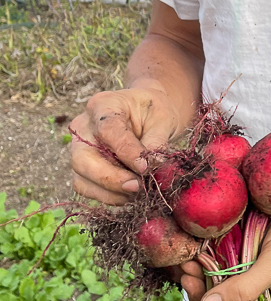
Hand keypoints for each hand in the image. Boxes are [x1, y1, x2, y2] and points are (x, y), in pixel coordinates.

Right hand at [71, 86, 184, 204]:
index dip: (126, 152)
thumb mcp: (163, 120)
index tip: (146, 168)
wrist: (147, 116)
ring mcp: (78, 149)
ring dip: (111, 192)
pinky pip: (87, 188)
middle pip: (84, 159)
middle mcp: (83, 127)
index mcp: (103, 105)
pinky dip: (108, 196)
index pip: (108, 131)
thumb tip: (151, 168)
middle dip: (111, 178)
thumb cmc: (153, 113)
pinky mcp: (81, 168)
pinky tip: (130, 194)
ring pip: (82, 178)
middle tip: (139, 187)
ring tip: (139, 191)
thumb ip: (156, 142)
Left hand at [179, 195, 270, 300]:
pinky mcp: (243, 260)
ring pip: (218, 292)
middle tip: (187, 278)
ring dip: (199, 282)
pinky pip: (220, 270)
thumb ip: (245, 290)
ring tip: (186, 265)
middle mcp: (260, 300)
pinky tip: (194, 259)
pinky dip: (205, 267)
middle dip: (202, 300)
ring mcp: (250, 279)